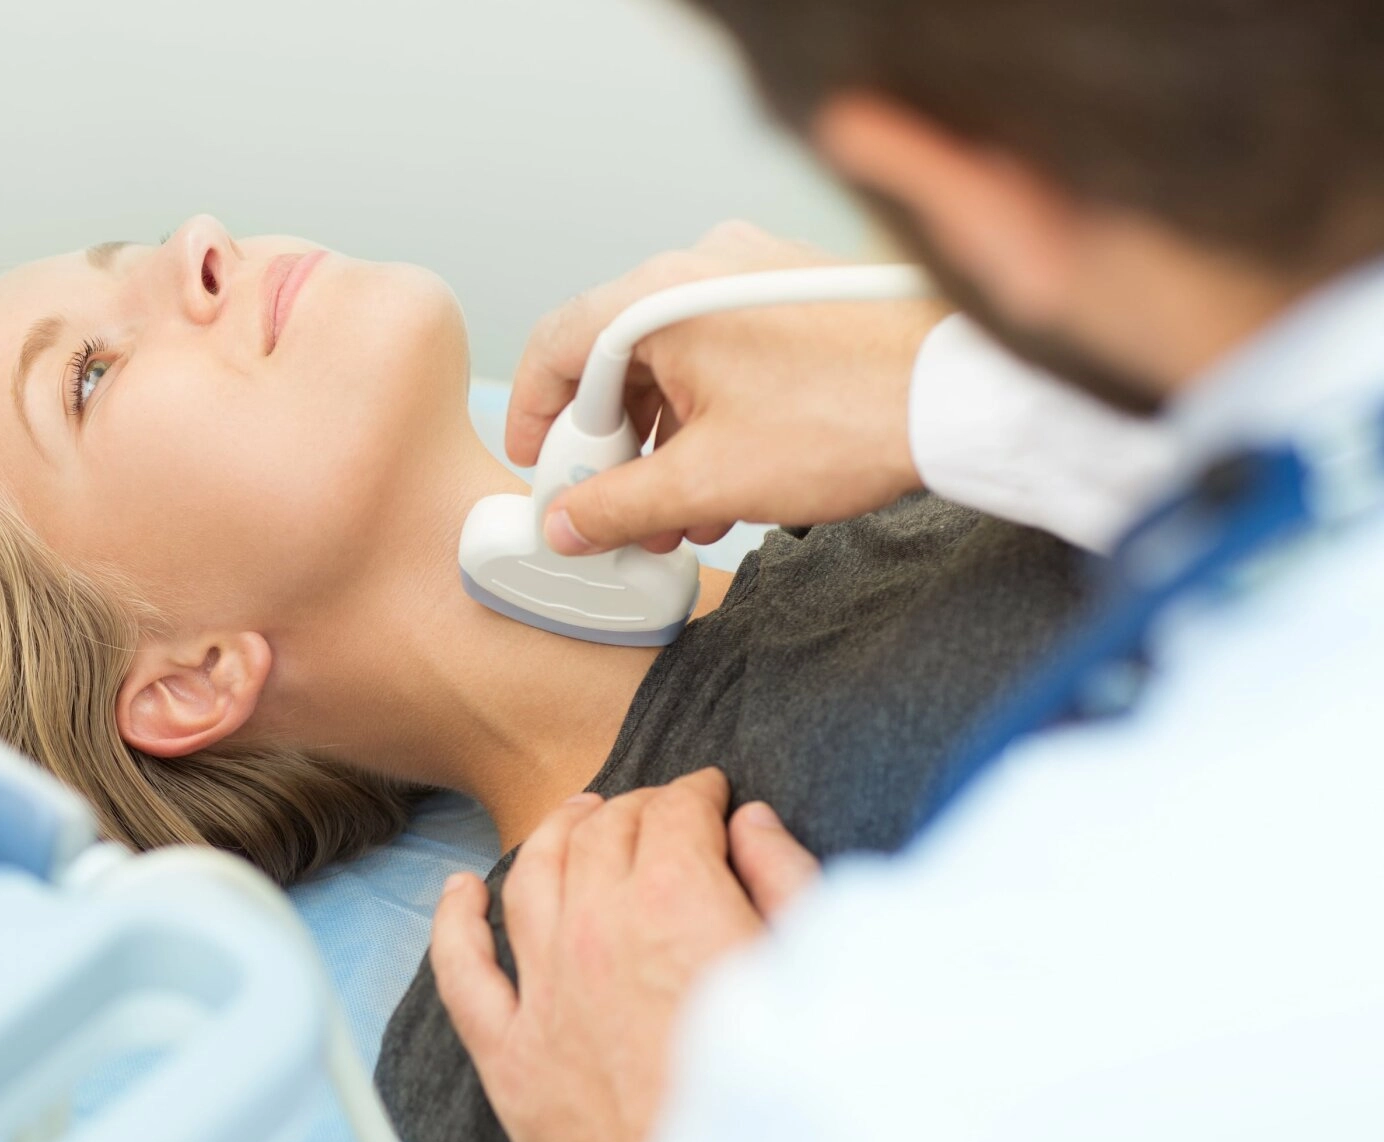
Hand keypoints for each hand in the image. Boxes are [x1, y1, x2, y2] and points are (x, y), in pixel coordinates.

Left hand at [429, 771, 819, 1141]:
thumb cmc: (788, 1099)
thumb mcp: (815, 972)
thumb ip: (783, 882)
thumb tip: (751, 824)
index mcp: (677, 900)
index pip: (673, 812)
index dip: (694, 794)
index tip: (708, 797)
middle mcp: (597, 930)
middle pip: (602, 834)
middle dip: (633, 808)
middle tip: (655, 812)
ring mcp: (545, 992)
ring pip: (530, 877)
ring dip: (553, 836)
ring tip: (573, 821)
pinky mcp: (510, 1056)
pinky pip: (461, 970)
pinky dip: (455, 920)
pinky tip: (461, 892)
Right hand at [507, 221, 949, 554]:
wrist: (962, 396)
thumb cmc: (847, 419)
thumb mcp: (709, 482)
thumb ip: (617, 506)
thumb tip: (566, 526)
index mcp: (662, 294)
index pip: (558, 343)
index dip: (533, 413)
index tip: (539, 465)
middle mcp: (702, 261)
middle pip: (617, 355)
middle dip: (612, 446)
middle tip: (611, 507)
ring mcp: (752, 268)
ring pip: (674, 358)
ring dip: (664, 438)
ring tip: (678, 515)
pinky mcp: (794, 290)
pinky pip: (724, 348)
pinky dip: (709, 409)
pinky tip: (726, 479)